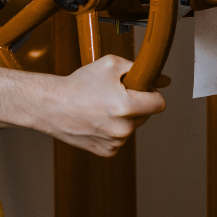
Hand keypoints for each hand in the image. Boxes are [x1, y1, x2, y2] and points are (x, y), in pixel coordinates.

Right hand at [39, 54, 167, 156]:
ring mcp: (115, 143)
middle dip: (136, 103)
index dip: (151, 92)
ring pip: (132, 126)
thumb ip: (139, 70)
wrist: (52, 105)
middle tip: (114, 94)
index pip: (159, 104)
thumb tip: (164, 80)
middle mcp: (123, 129)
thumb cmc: (79, 83)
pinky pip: (120, 138)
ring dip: (124, 116)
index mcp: (126, 108)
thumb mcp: (111, 65)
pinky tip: (97, 119)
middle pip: (146, 115)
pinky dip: (113, 128)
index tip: (140, 88)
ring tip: (101, 106)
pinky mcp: (106, 152)